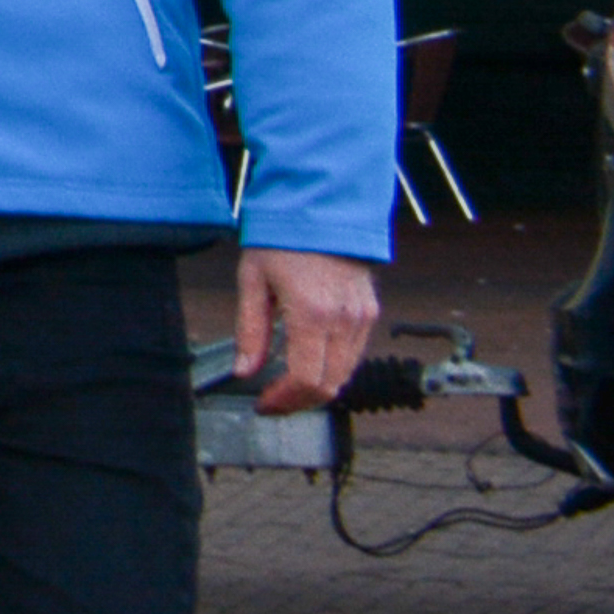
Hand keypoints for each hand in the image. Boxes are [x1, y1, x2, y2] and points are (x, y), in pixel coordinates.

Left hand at [238, 244, 383, 416]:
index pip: (306, 379)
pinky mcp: (369, 313)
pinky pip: (354, 355)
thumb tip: (244, 371)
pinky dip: (332, 369)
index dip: (284, 400)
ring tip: (285, 386)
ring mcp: (361, 317)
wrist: (321, 209)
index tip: (264, 404)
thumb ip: (250, 330)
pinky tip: (307, 364)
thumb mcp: (252, 281)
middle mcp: (343, 320)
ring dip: (317, 388)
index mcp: (311, 313)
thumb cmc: (282, 239)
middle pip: (329, 385)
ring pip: (345, 374)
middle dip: (299, 401)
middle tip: (272, 401)